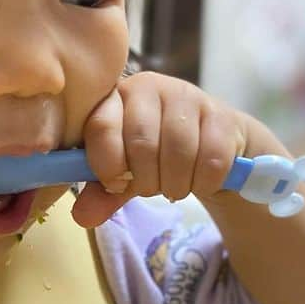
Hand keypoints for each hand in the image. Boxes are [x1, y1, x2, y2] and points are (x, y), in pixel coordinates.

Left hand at [70, 71, 255, 228]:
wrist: (213, 146)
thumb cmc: (159, 155)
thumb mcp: (127, 174)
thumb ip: (102, 193)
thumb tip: (82, 217)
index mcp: (116, 97)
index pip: (101, 127)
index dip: (107, 164)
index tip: (117, 183)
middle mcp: (149, 86)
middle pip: (142, 144)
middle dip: (147, 180)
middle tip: (153, 188)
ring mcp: (188, 95)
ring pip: (179, 152)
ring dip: (176, 184)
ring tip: (176, 186)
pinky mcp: (221, 114)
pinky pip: (211, 160)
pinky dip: (205, 183)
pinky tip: (202, 181)